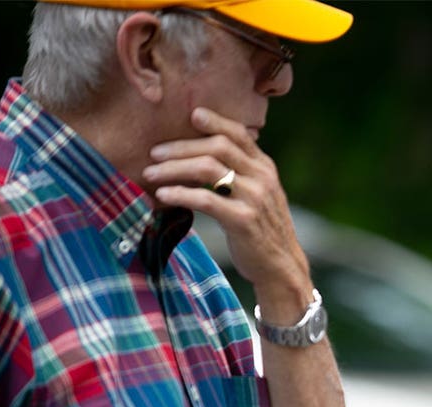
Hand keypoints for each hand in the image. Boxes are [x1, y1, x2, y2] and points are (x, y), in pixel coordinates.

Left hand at [143, 107, 310, 315]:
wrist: (281, 266)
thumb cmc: (262, 231)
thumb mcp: (259, 195)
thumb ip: (241, 173)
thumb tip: (205, 155)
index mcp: (265, 168)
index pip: (239, 134)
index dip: (214, 121)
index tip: (190, 115)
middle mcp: (263, 178)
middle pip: (217, 147)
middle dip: (181, 146)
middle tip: (154, 152)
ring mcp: (255, 198)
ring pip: (208, 168)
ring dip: (174, 168)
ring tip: (151, 174)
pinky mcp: (243, 220)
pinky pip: (206, 199)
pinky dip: (180, 194)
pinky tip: (163, 196)